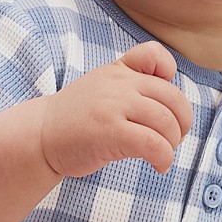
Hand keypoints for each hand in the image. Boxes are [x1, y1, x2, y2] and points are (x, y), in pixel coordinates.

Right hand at [39, 42, 192, 178]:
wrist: (40, 136)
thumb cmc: (75, 119)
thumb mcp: (102, 88)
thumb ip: (130, 85)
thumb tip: (171, 103)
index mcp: (118, 70)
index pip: (156, 55)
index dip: (170, 75)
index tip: (163, 101)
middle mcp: (119, 84)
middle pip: (172, 98)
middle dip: (182, 122)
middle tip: (173, 138)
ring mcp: (115, 106)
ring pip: (166, 123)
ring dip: (172, 144)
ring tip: (162, 154)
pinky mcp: (112, 132)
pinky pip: (154, 144)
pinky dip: (164, 158)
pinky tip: (158, 166)